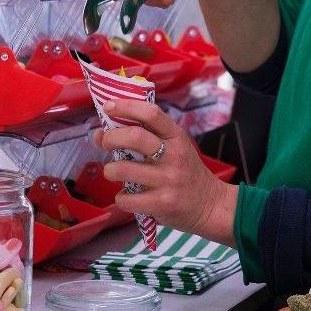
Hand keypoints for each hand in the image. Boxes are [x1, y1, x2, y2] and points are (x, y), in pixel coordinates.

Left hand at [92, 98, 236, 243]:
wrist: (209, 204)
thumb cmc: (185, 172)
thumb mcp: (173, 148)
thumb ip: (144, 138)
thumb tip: (101, 134)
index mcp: (176, 137)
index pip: (151, 114)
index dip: (126, 106)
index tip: (108, 107)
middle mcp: (174, 155)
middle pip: (135, 137)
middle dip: (111, 138)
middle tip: (106, 142)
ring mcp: (168, 180)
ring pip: (124, 169)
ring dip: (110, 170)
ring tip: (113, 172)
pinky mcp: (162, 203)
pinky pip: (127, 199)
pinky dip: (120, 198)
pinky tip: (127, 196)